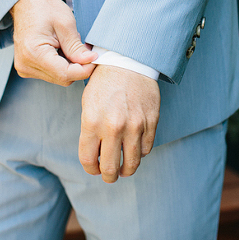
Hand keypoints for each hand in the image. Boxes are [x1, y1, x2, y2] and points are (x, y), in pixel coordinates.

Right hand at [10, 0, 96, 85]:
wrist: (26, 2)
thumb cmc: (43, 8)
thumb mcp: (65, 24)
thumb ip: (77, 47)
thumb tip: (90, 61)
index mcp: (34, 53)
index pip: (65, 74)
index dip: (84, 69)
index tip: (94, 59)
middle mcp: (26, 64)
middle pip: (62, 78)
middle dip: (78, 66)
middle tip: (83, 49)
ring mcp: (25, 67)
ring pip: (58, 77)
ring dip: (69, 65)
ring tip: (67, 45)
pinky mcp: (26, 67)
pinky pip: (50, 73)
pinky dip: (60, 64)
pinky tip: (59, 49)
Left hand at [79, 65, 160, 182]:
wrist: (127, 63)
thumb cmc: (103, 84)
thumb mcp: (87, 105)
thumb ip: (89, 132)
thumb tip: (95, 156)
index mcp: (92, 123)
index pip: (89, 160)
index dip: (90, 169)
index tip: (93, 169)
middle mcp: (113, 127)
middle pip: (111, 168)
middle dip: (108, 176)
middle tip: (108, 176)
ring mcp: (135, 126)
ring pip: (132, 163)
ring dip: (126, 170)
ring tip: (123, 169)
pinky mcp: (151, 122)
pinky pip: (146, 149)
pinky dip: (140, 153)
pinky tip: (135, 149)